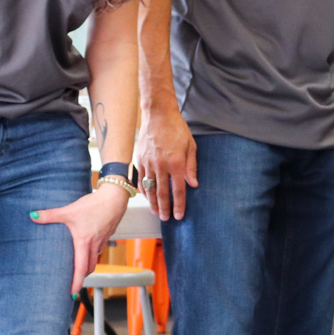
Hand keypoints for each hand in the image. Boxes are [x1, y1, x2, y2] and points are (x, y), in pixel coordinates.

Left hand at [30, 184, 128, 295]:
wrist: (115, 197)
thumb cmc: (95, 205)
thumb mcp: (69, 210)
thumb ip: (50, 215)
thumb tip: (33, 216)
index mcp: (84, 243)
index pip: (81, 268)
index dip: (76, 282)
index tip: (72, 293)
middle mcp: (94, 245)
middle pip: (89, 268)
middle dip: (81, 278)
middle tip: (73, 284)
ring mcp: (101, 241)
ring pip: (94, 259)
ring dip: (87, 266)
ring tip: (77, 269)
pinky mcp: (106, 235)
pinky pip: (98, 250)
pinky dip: (91, 255)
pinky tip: (86, 249)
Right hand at [135, 102, 198, 220]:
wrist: (158, 114)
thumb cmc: (177, 129)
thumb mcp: (191, 146)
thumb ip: (192, 167)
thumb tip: (193, 185)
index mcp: (176, 163)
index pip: (178, 190)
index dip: (179, 205)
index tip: (179, 216)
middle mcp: (161, 165)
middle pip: (163, 193)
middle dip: (164, 208)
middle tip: (166, 219)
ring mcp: (148, 163)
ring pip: (150, 188)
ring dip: (153, 202)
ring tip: (156, 212)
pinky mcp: (139, 159)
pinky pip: (140, 179)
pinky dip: (144, 190)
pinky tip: (147, 197)